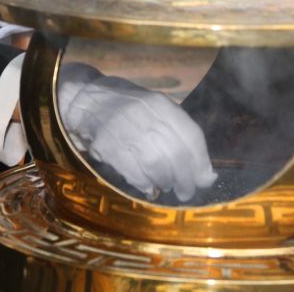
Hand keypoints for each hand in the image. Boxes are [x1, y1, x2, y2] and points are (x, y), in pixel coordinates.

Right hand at [56, 63, 217, 200]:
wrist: (87, 101)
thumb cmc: (129, 109)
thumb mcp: (157, 111)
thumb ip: (181, 138)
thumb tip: (206, 176)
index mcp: (161, 104)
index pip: (191, 136)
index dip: (201, 163)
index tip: (205, 180)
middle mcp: (145, 114)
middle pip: (176, 154)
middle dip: (185, 179)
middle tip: (186, 192)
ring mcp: (125, 129)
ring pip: (156, 165)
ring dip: (165, 182)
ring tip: (166, 186)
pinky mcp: (108, 146)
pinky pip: (134, 172)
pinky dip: (145, 184)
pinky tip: (148, 186)